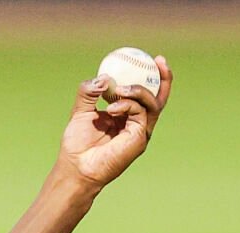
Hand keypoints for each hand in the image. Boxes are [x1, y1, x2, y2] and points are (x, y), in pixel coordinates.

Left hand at [56, 57, 171, 192]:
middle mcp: (135, 123)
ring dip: (138, 90)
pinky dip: (129, 105)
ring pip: (152, 103)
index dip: (148, 75)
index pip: (142, 93)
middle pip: (158, 97)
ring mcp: (140, 132)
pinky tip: (112, 108)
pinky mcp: (140, 139)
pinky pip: (142, 114)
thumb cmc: (76, 145)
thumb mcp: (81, 111)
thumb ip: (89, 92)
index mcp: (124, 115)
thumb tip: (104, 77)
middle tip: (158, 60)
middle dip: (163, 77)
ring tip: (119, 90)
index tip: (146, 57)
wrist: (76, 168)